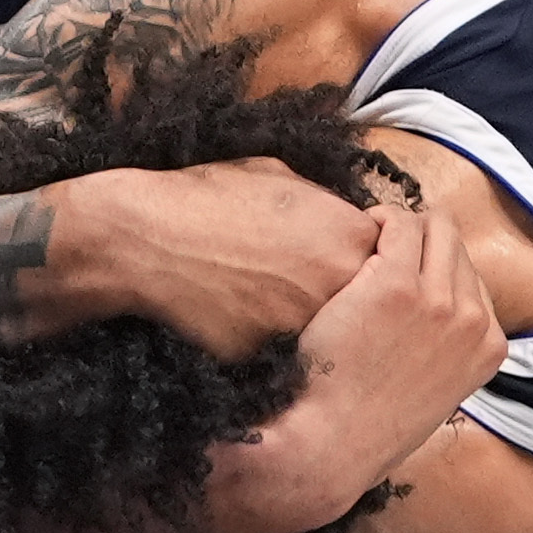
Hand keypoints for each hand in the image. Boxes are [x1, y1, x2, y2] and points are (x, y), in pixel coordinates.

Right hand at [50, 159, 383, 363]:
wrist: (147, 237)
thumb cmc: (208, 196)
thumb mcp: (279, 176)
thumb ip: (328, 204)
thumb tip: (347, 217)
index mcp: (348, 234)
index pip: (385, 260)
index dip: (356, 261)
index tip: (331, 258)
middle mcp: (338, 284)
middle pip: (364, 303)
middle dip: (341, 296)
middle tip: (302, 284)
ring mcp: (306, 325)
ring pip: (328, 333)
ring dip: (310, 323)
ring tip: (271, 299)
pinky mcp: (270, 357)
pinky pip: (286, 354)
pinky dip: (272, 342)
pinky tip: (244, 319)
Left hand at [235, 204, 505, 532]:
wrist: (331, 445)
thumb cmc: (369, 424)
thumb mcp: (436, 392)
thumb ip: (447, 350)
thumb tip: (434, 319)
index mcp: (490, 345)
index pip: (473, 277)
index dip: (434, 269)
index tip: (404, 275)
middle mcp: (474, 320)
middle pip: (456, 244)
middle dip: (419, 239)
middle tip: (380, 251)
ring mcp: (439, 301)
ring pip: (431, 226)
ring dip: (398, 227)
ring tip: (365, 245)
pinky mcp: (395, 285)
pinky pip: (395, 225)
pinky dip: (375, 223)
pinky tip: (352, 241)